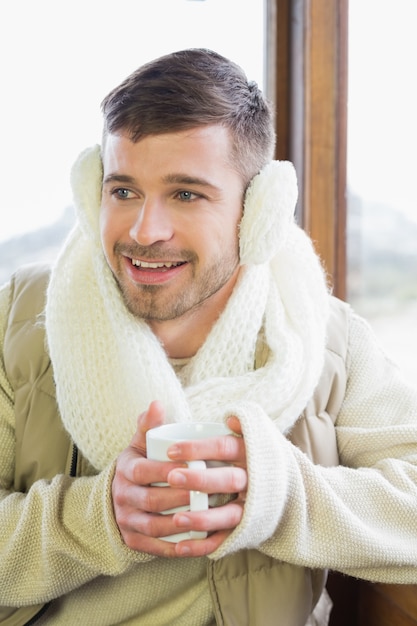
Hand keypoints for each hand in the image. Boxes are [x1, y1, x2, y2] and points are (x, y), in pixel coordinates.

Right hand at [112, 405, 246, 557]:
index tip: (189, 467)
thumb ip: (149, 425)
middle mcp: (122, 496)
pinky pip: (152, 547)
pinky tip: (193, 544)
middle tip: (203, 493)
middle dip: (177, 498)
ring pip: (151, 526)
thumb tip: (157, 403)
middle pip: (150, 500)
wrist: (118, 496)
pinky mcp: (132, 540)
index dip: (164, 470)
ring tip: (201, 519)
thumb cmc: (140, 465)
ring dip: (176, 525)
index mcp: (125, 470)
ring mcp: (126, 520)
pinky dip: (172, 548)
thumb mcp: (139, 444)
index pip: (143, 471)